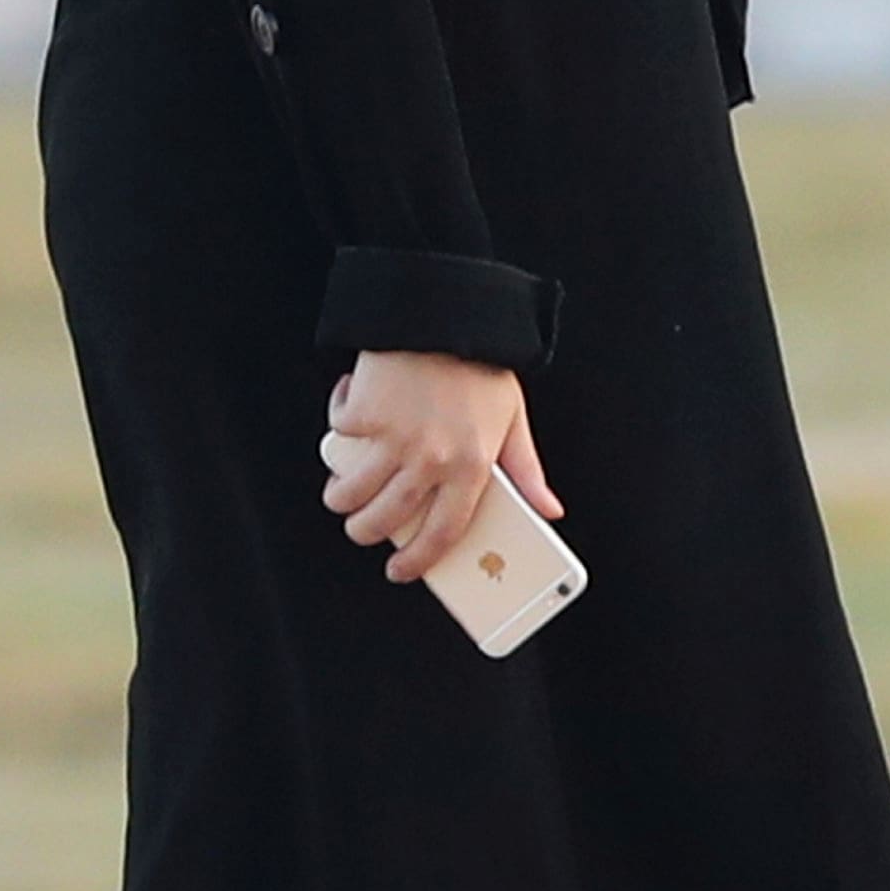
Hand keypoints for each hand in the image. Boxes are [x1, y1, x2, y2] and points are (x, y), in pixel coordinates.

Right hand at [323, 352, 552, 586]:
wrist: (449, 317)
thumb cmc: (482, 373)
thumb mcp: (514, 422)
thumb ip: (527, 472)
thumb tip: (550, 512)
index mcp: (472, 466)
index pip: (444, 532)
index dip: (420, 561)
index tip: (402, 573)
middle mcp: (431, 459)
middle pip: (383, 520)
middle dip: (364, 533)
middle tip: (362, 529)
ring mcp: (393, 439)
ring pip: (349, 493)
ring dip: (340, 498)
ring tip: (344, 493)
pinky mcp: (362, 414)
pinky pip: (339, 438)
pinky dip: (339, 431)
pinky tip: (352, 418)